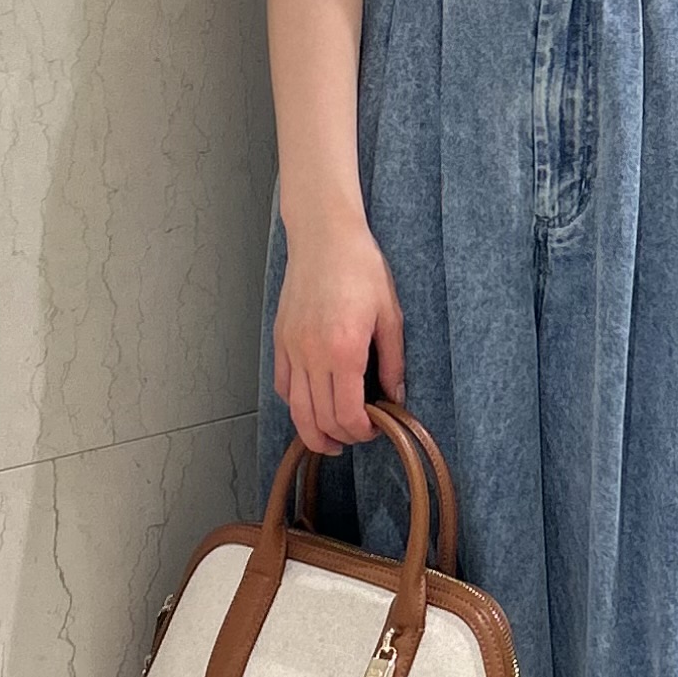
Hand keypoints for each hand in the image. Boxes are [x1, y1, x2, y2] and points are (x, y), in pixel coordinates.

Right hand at [273, 212, 405, 454]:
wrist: (325, 237)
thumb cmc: (361, 268)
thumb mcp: (390, 315)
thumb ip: (393, 362)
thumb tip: (396, 397)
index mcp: (344, 351)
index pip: (347, 414)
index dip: (362, 432)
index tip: (376, 429)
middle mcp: (313, 355)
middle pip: (320, 419)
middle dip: (342, 436)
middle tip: (360, 435)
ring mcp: (292, 348)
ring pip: (296, 410)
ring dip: (314, 432)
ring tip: (331, 439)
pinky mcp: (281, 340)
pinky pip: (283, 385)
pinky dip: (296, 404)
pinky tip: (312, 406)